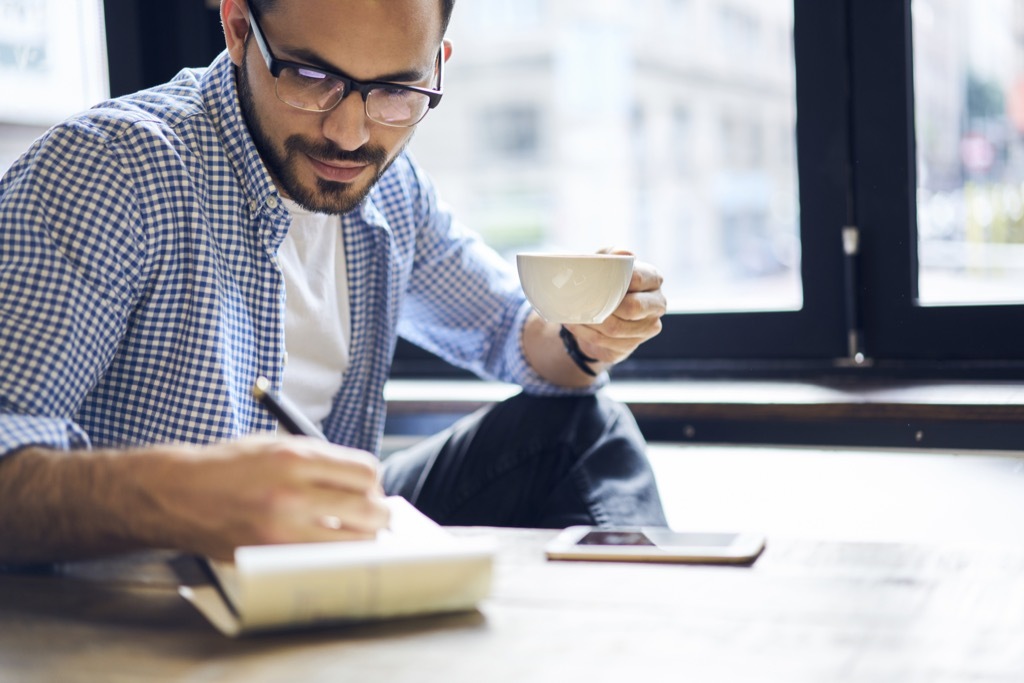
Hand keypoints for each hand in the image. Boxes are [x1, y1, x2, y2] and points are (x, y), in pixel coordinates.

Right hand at [139, 435, 390, 559]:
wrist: (178, 494)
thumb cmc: (230, 466)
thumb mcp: (276, 445)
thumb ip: (320, 460)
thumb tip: (365, 481)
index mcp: (295, 458)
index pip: (365, 473)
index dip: (371, 482)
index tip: (366, 487)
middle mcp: (292, 494)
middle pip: (369, 510)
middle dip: (378, 514)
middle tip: (371, 515)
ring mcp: (281, 530)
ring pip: (353, 544)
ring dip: (361, 540)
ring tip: (351, 533)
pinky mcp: (270, 556)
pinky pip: (322, 562)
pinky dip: (331, 556)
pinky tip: (324, 547)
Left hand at [563, 249, 665, 366]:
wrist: (597, 310)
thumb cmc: (603, 279)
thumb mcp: (605, 261)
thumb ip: (613, 254)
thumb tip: (623, 254)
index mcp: (653, 279)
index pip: (639, 279)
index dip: (617, 282)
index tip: (597, 281)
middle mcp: (657, 304)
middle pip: (634, 308)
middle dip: (606, 305)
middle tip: (585, 300)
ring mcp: (647, 328)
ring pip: (617, 329)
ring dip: (591, 321)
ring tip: (573, 313)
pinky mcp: (631, 345)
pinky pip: (607, 342)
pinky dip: (586, 333)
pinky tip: (574, 324)